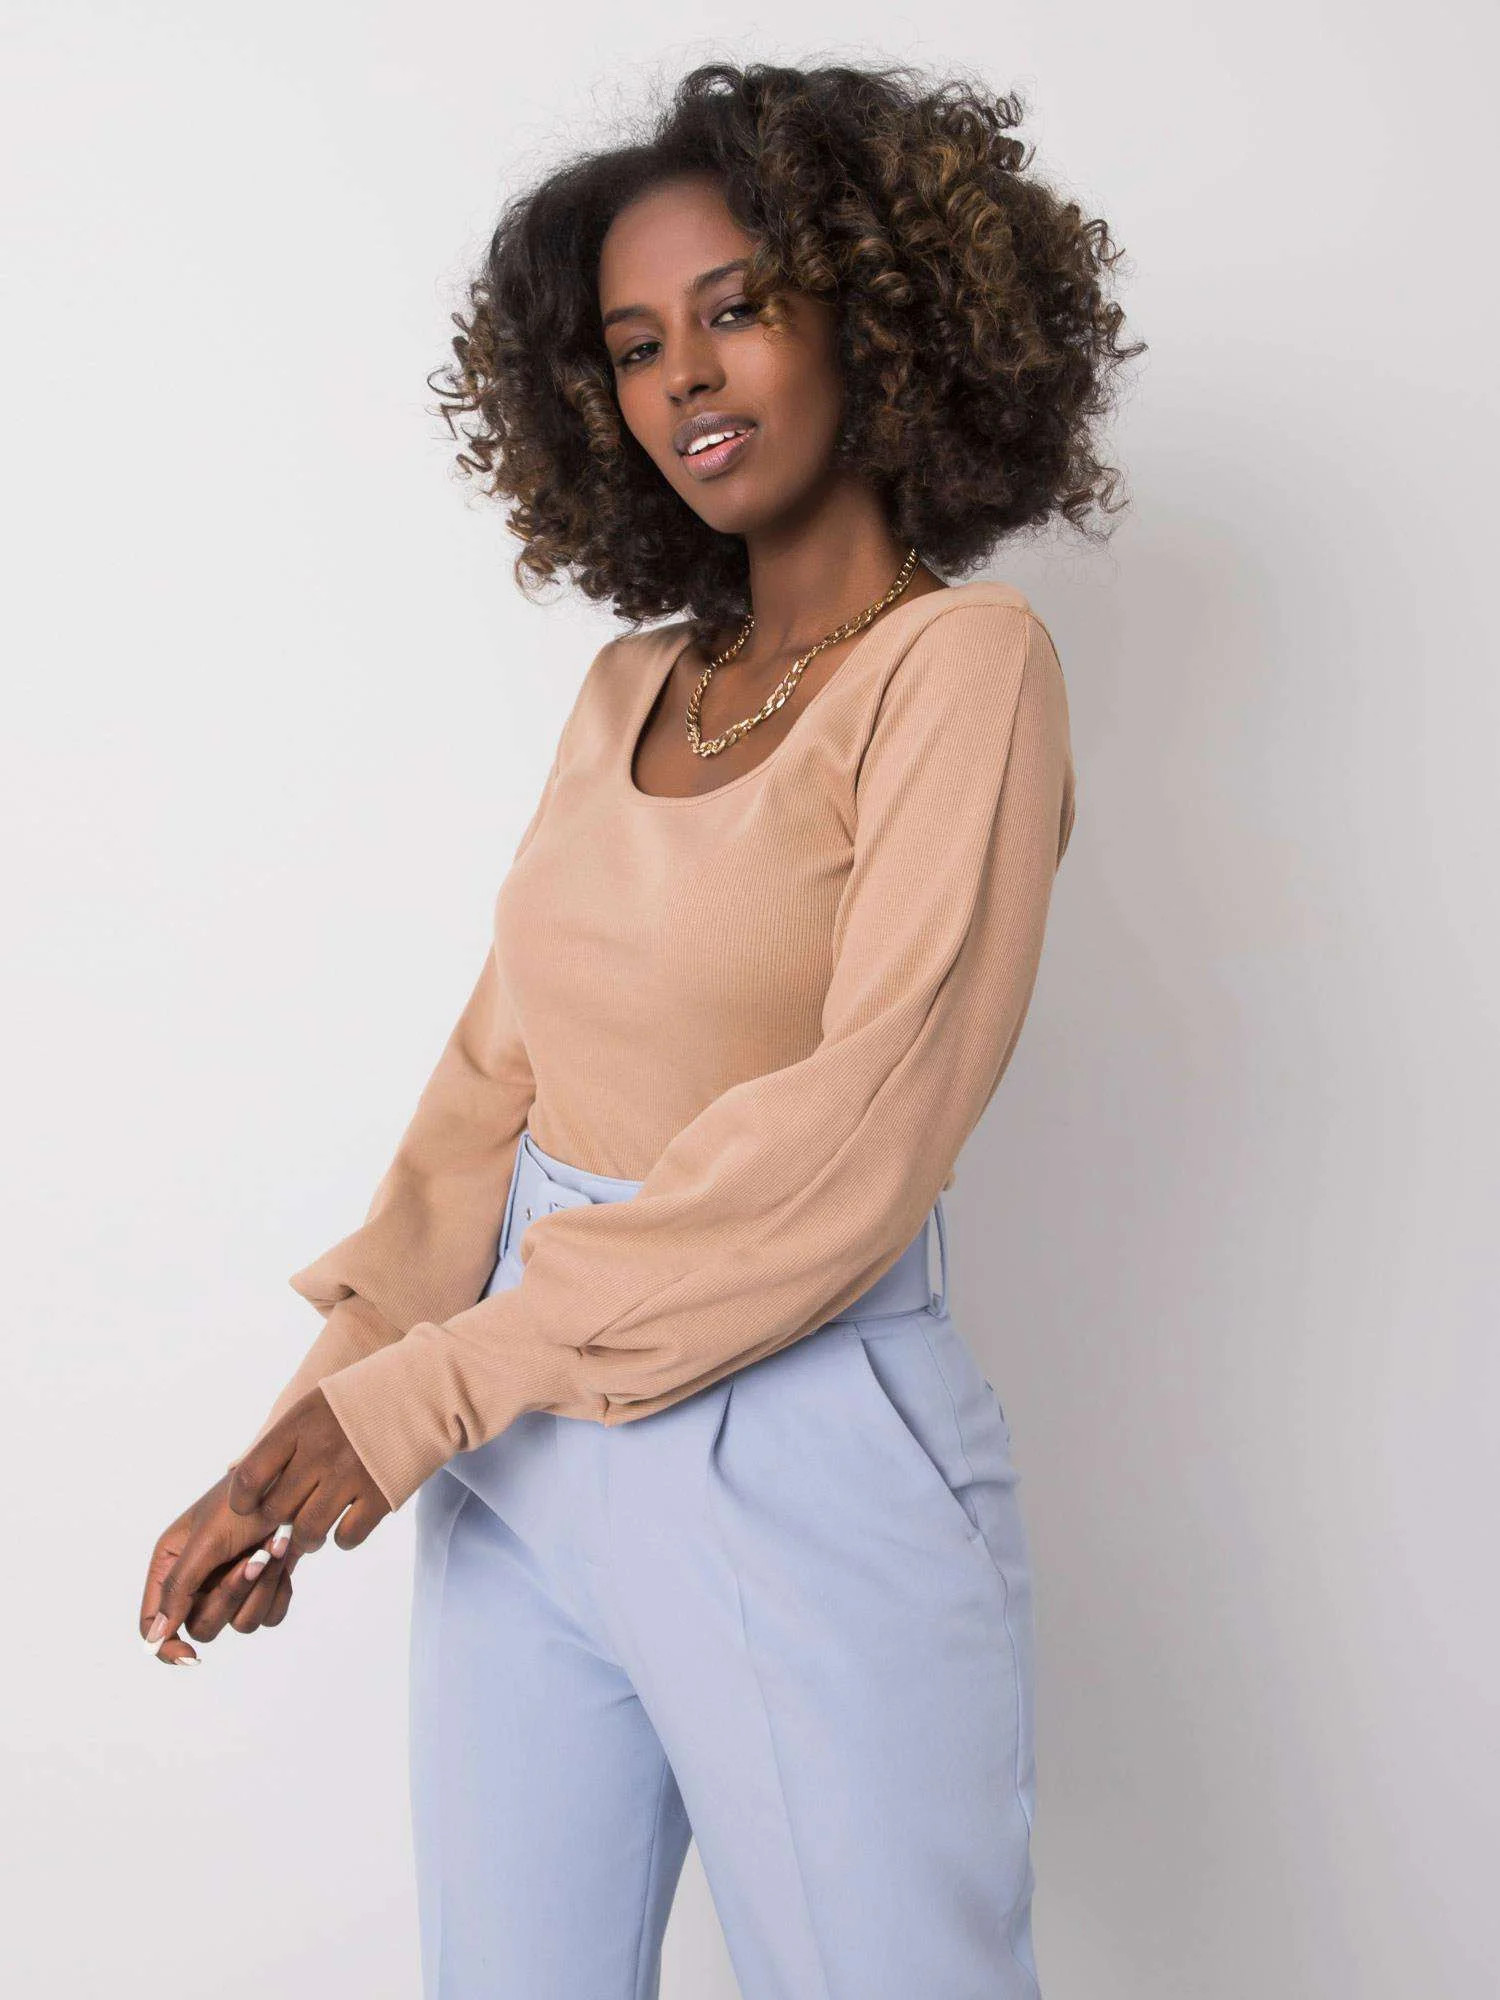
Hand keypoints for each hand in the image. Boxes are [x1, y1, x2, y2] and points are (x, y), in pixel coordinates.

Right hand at [140, 1474, 300, 1665]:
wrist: (292, 1482)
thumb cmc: (243, 1502)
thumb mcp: (205, 1541)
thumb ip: (178, 1588)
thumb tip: (154, 1639)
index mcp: (170, 1564)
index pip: (152, 1623)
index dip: (165, 1646)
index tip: (190, 1656)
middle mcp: (196, 1580)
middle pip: (203, 1627)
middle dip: (233, 1595)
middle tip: (256, 1557)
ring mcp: (230, 1586)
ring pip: (241, 1624)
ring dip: (263, 1588)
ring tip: (276, 1547)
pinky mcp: (262, 1588)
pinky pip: (269, 1616)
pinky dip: (279, 1592)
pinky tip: (284, 1559)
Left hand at [226, 1385, 389, 1556]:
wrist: (426, 1389)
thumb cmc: (365, 1397)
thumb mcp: (317, 1403)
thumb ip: (287, 1439)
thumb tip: (255, 1480)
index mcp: (300, 1424)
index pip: (250, 1475)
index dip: (243, 1501)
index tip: (250, 1507)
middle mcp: (321, 1451)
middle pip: (276, 1510)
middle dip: (277, 1523)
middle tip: (289, 1518)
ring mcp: (352, 1475)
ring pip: (308, 1532)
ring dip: (307, 1539)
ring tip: (313, 1531)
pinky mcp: (381, 1495)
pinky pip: (347, 1537)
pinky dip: (343, 1538)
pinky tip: (347, 1523)